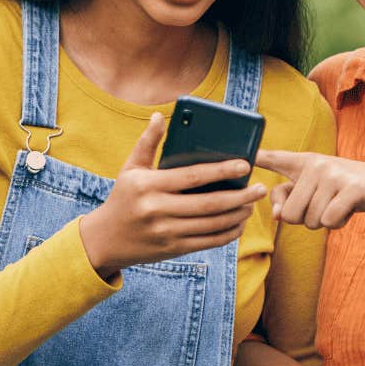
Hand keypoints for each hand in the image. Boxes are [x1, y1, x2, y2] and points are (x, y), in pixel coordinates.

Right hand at [80, 112, 267, 276]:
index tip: (245, 164)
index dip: (221, 170)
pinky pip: (207, 241)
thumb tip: (159, 116)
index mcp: (148, 185)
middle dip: (240, 196)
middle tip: (260, 188)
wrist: (104, 240)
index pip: (192, 176)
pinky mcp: (172, 249)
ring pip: (212, 224)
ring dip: (237, 215)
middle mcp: (157, 209)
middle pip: (208, 204)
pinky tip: (239, 224)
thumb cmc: (123, 198)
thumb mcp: (130, 169)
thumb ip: (147, 143)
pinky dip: (227, 234)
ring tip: (252, 204)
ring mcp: (165, 232)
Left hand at [255, 150, 364, 229]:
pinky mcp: (352, 188)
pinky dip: (338, 223)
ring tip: (339, 206)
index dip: (256, 157)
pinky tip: (349, 211)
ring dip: (325, 223)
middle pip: (290, 214)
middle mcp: (317, 164)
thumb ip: (290, 201)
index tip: (240, 156)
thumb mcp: (317, 193)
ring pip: (310, 220)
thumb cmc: (347, 193)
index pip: (275, 158)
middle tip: (326, 206)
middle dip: (306, 221)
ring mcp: (335, 174)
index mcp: (305, 162)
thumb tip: (278, 215)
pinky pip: (329, 220)